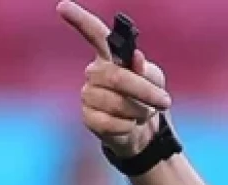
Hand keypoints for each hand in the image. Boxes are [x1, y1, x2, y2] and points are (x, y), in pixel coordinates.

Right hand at [57, 1, 172, 157]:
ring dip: (140, 111)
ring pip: (117, 104)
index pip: (95, 34)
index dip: (80, 20)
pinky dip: (130, 126)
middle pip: (116, 78)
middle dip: (145, 91)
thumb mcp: (155, 81)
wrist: (143, 130)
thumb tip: (136, 58)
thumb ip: (147, 70)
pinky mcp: (89, 118)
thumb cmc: (146, 98)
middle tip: (165, 101)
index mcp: (109, 56)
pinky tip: (128, 124)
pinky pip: (113, 123)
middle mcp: (94, 72)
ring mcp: (89, 95)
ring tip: (142, 113)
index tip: (63, 7)